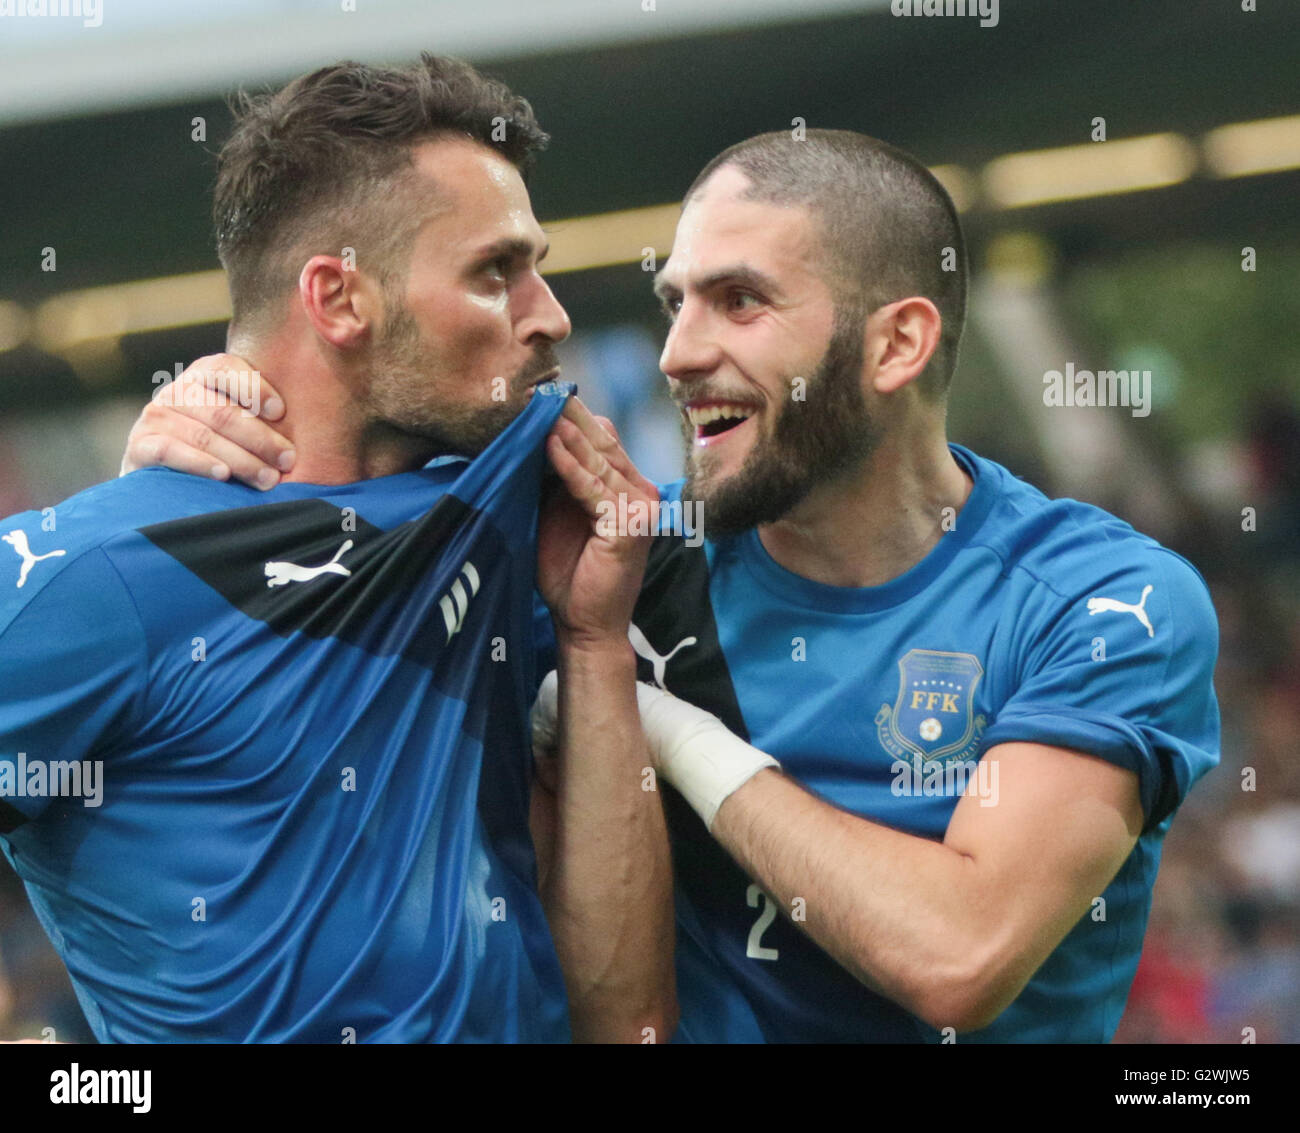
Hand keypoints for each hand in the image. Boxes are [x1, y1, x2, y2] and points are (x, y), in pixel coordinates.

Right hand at [120, 353, 295, 488]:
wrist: (162, 471)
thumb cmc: (220, 444)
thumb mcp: (238, 420)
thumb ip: (263, 413)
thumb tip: (314, 420)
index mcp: (204, 375)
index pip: (226, 368)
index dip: (255, 387)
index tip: (281, 412)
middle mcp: (177, 390)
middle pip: (222, 410)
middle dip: (260, 438)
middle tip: (287, 460)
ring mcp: (156, 416)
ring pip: (204, 435)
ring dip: (241, 459)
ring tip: (268, 479)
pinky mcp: (140, 445)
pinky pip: (171, 451)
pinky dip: (200, 463)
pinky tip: (223, 475)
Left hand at [537, 398, 658, 647]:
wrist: (584, 624)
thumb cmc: (568, 574)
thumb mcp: (558, 513)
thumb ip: (558, 478)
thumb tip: (538, 432)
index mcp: (630, 488)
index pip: (605, 441)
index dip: (576, 417)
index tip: (543, 392)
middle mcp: (643, 494)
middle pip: (605, 444)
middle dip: (571, 416)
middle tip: (540, 387)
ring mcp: (642, 509)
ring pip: (600, 462)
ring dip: (568, 434)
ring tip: (540, 408)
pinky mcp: (632, 526)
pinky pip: (594, 489)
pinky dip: (570, 467)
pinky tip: (549, 443)